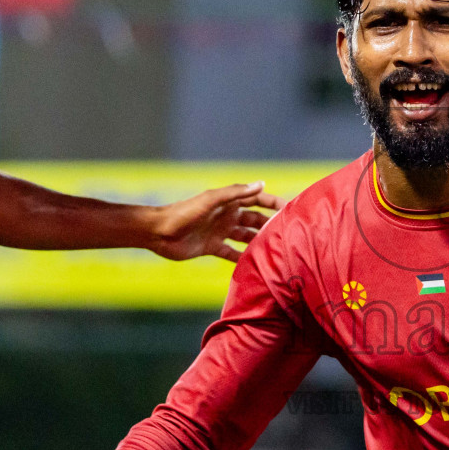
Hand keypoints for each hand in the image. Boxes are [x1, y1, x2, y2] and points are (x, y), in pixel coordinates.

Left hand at [148, 181, 283, 262]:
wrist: (157, 233)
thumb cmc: (183, 213)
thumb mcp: (211, 200)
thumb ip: (236, 193)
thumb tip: (262, 183)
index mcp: (228, 202)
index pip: (257, 200)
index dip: (273, 204)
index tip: (290, 211)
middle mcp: (227, 216)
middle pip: (255, 220)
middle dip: (270, 226)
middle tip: (288, 236)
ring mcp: (220, 232)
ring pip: (246, 237)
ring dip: (259, 243)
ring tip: (276, 252)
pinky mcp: (212, 247)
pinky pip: (232, 253)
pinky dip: (243, 259)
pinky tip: (256, 266)